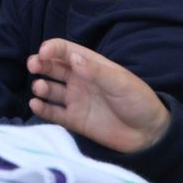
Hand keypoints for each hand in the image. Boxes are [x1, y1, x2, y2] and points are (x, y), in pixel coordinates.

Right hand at [26, 38, 170, 152]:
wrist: (149, 135)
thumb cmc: (139, 102)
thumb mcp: (120, 82)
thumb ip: (96, 71)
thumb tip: (72, 57)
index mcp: (91, 65)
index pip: (66, 50)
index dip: (52, 48)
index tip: (43, 53)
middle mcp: (80, 80)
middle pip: (53, 67)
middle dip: (40, 63)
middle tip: (33, 66)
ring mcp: (76, 100)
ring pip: (49, 89)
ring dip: (40, 86)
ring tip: (40, 88)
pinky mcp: (74, 120)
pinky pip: (52, 113)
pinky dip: (41, 108)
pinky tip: (36, 105)